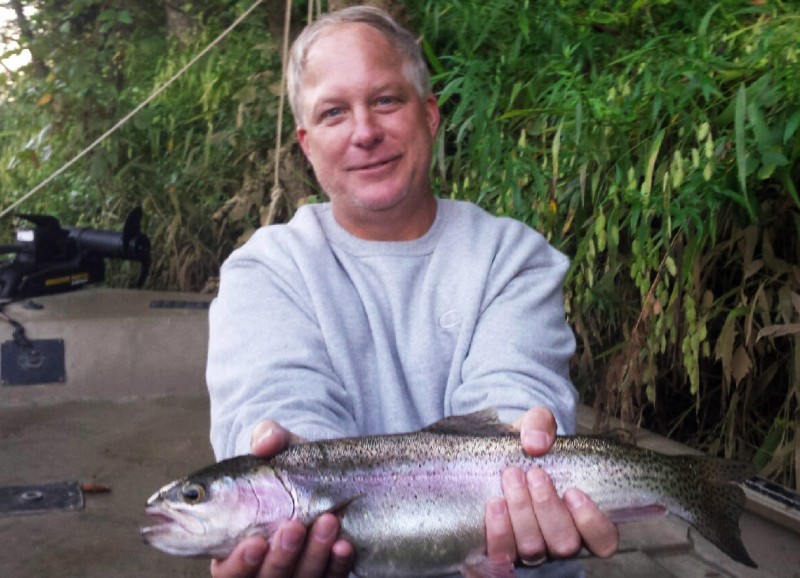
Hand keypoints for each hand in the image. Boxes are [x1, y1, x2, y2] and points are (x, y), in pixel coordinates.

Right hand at [210, 420, 354, 577]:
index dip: (239, 564)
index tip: (255, 542)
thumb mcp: (280, 448)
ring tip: (328, 523)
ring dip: (313, 557)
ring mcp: (296, 573)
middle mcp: (263, 568)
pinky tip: (345, 545)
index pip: (227, 572)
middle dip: (281, 557)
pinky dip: (338, 565)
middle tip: (294, 527)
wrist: (326, 475)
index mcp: (235, 546)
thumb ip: (268, 439)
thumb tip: (265, 443)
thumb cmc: (290, 466)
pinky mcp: (324, 573)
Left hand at [484, 407, 618, 565]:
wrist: (493, 455)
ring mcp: (532, 549)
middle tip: (534, 474)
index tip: (573, 491)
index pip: (604, 540)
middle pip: (565, 544)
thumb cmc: (526, 447)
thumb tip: (535, 442)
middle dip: (548, 507)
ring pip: (534, 549)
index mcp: (583, 517)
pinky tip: (495, 504)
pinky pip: (502, 554)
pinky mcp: (503, 550)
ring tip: (511, 478)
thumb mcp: (537, 427)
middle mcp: (560, 539)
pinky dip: (499, 531)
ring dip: (522, 512)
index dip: (592, 522)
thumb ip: (541, 424)